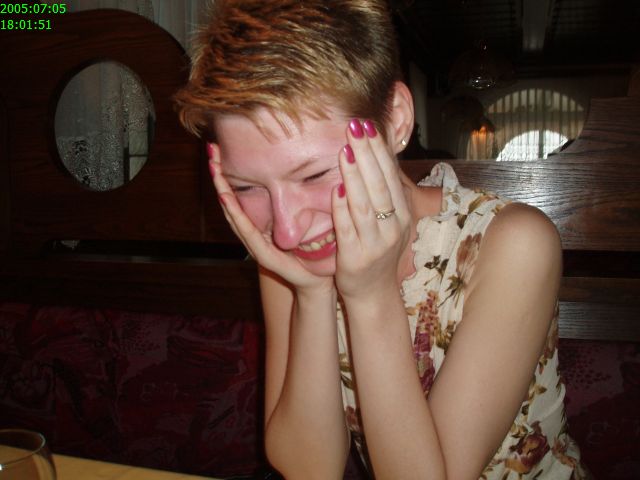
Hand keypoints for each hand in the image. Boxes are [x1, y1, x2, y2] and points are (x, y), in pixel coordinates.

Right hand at [208, 143, 333, 293]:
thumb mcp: (299, 218)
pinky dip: (236, 214)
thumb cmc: (309, 249)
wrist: (316, 279)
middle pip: (229, 201)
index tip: (220, 149)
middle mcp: (252, 233)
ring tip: (214, 169)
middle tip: (211, 151)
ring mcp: (255, 244)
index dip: (228, 173)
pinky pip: (247, 231)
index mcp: (258, 224)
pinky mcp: (263, 255)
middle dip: (219, 176)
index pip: (238, 195)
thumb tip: (293, 169)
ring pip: (233, 213)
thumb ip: (292, 199)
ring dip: (222, 190)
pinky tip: (227, 198)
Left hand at [332, 119, 411, 300]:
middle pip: (379, 185)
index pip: (390, 176)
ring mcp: (375, 244)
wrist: (374, 293)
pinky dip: (342, 208)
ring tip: (345, 151)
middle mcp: (393, 228)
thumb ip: (386, 192)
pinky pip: (348, 229)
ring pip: (365, 204)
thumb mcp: (391, 221)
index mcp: (402, 214)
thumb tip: (378, 153)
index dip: (379, 150)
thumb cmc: (379, 250)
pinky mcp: (355, 258)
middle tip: (354, 128)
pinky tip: (335, 189)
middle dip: (367, 154)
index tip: (367, 126)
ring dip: (355, 176)